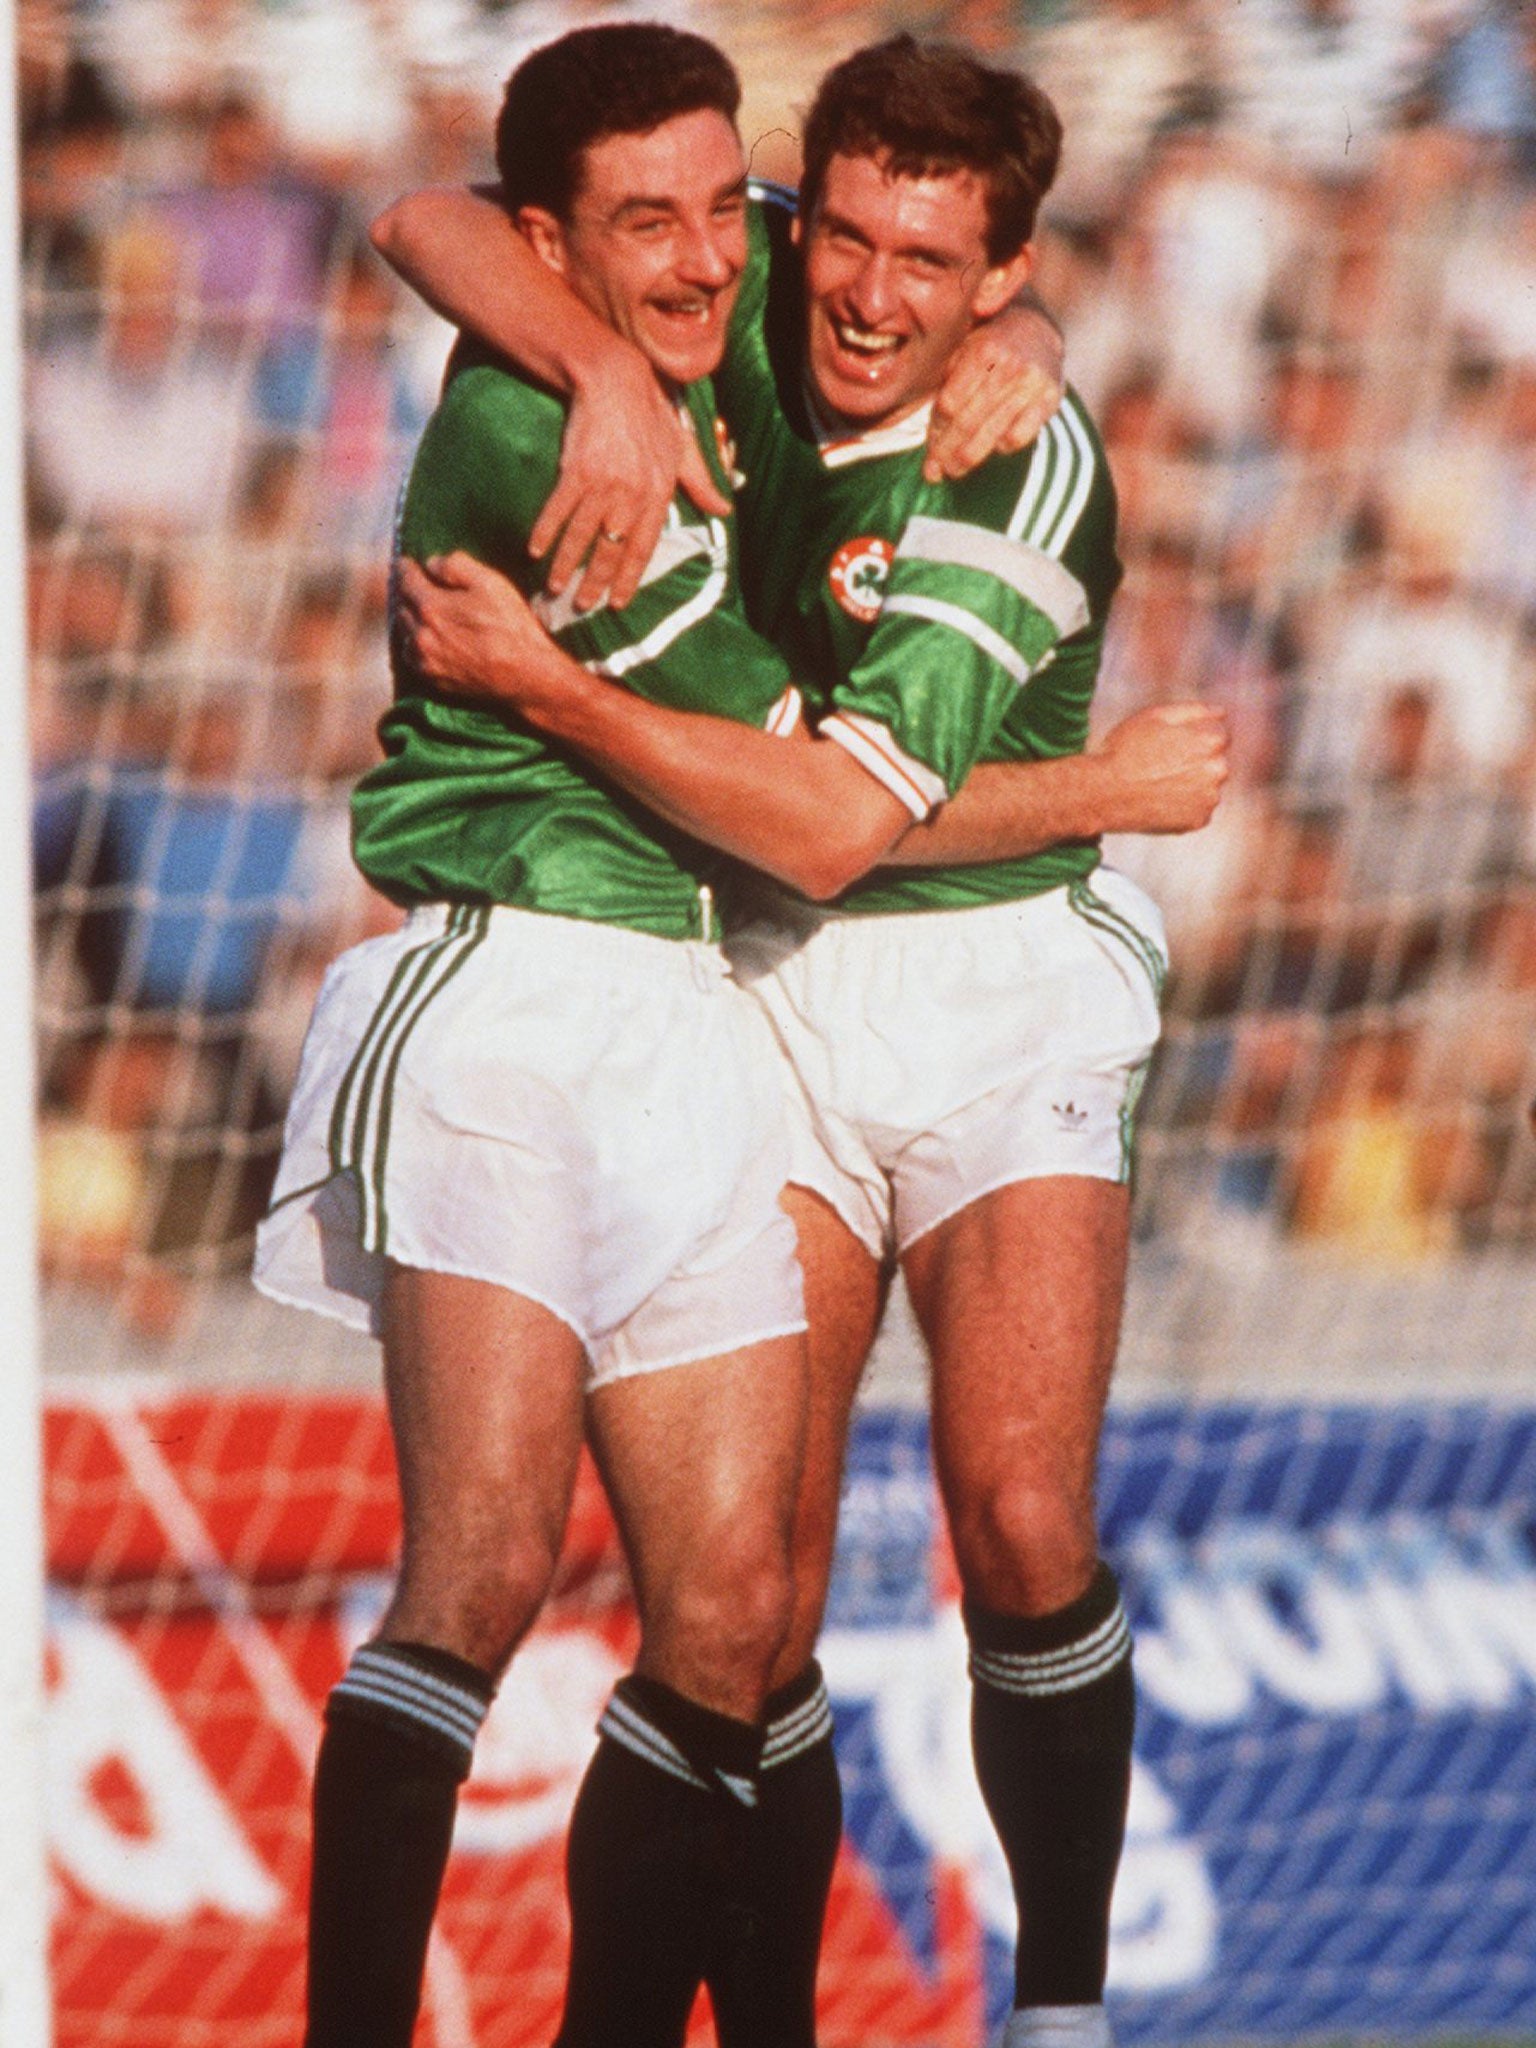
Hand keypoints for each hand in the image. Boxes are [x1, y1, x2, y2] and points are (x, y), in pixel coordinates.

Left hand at [396, 552, 553, 705]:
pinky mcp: (433, 678)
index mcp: (431, 606)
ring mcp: (425, 659)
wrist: (525, 674)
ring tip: (421, 613)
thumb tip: (431, 564)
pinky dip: (415, 644)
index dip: (405, 568)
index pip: (406, 580)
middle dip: (407, 593)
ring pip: (404, 632)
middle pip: (401, 605)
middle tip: (415, 586)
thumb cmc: (511, 625)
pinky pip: (412, 656)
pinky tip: (427, 639)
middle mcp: (421, 634)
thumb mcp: (489, 582)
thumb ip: (455, 566)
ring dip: (409, 619)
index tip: (406, 563)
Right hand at [531, 345, 729, 611]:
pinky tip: (534, 550)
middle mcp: (631, 495)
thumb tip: (726, 510)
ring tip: (557, 589)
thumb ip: (702, 483)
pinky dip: (546, 531)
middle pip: (611, 550)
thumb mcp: (683, 448)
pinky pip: (558, 509)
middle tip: (584, 607)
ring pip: (582, 535)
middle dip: (596, 582)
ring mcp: (602, 483)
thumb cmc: (652, 412)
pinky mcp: (576, 469)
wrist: (616, 379)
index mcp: (658, 493)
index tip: (617, 603)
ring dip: (567, 565)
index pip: (644, 548)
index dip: (629, 578)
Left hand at [924, 302, 1064, 481]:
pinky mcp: (1049, 400)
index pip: (950, 404)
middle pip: (968, 421)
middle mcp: (1008, 367)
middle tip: (933, 473)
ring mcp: (1030, 384)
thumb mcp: (965, 349)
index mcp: (982, 351)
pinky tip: (994, 449)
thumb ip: (947, 383)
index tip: (928, 450)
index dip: (936, 431)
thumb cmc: (991, 345)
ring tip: (953, 472)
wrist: (1038, 330)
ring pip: (993, 432)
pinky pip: (1020, 435)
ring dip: (969, 458)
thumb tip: (933, 433)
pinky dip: (1004, 446)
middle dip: (947, 451)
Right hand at [1089, 702, 1230, 833]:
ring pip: (1206, 788)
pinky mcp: (1198, 821)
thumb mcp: (1155, 716)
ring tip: (1157, 785)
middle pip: (1214, 763)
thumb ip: (1194, 710)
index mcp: (1211, 740)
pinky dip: (1183, 808)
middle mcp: (1218, 770)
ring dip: (1190, 786)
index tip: (1168, 748)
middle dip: (1194, 764)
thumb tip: (1221, 712)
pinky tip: (1159, 802)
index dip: (1190, 740)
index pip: (1218, 737)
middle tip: (1160, 767)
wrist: (1103, 793)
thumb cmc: (1125, 750)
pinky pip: (1196, 810)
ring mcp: (1209, 798)